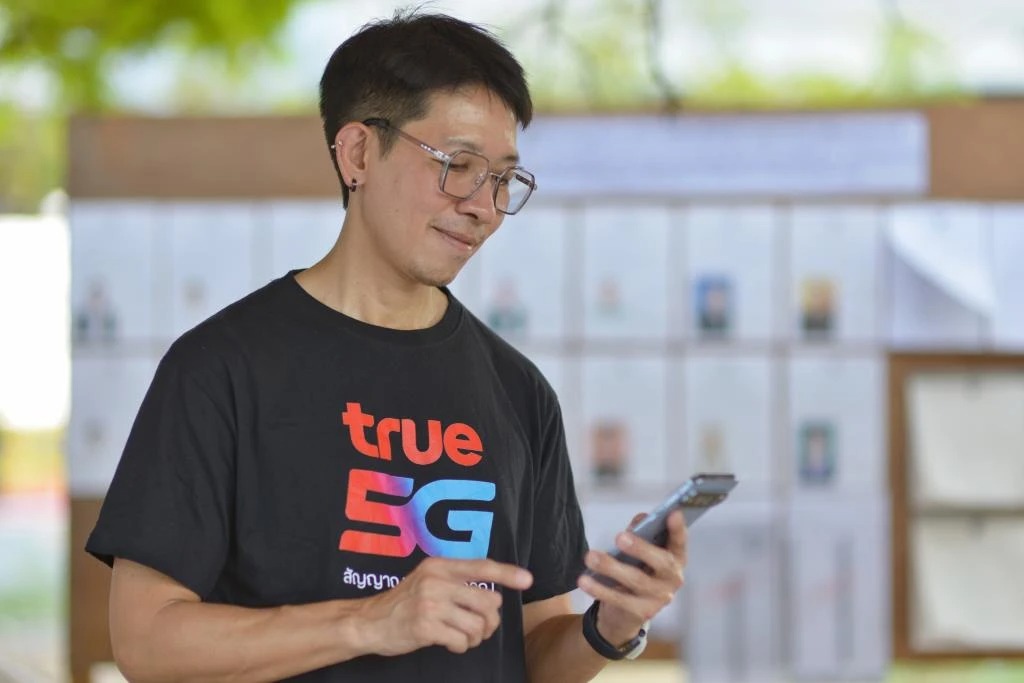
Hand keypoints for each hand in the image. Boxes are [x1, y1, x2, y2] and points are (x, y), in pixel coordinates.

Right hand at [353, 557, 532, 655]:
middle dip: (489, 620)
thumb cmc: (404, 603)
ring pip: (478, 624)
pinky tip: (450, 644)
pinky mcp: (425, 627)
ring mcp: (430, 603)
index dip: (507, 573)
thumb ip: (455, 581)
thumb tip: (493, 595)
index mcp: (440, 565)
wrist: (369, 621)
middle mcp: (437, 580)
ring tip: (464, 638)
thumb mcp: (427, 580)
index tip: (527, 580)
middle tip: (478, 628)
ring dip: (476, 637)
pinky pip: (461, 641)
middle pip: (488, 601)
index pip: (481, 566)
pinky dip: (461, 647)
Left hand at [577, 509, 686, 645]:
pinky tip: (584, 580)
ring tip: (591, 557)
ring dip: (612, 567)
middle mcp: (673, 579)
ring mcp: (659, 598)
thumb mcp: (640, 552)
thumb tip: (641, 520)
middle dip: (641, 548)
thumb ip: (641, 533)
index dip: (678, 529)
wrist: (627, 613)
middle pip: (661, 562)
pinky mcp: (642, 613)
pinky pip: (619, 599)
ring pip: (637, 580)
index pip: (679, 542)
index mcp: (676, 559)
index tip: (673, 513)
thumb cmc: (637, 570)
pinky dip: (600, 589)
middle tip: (619, 536)